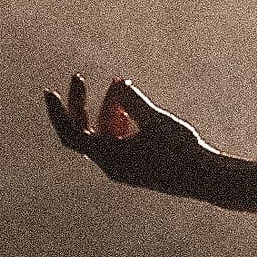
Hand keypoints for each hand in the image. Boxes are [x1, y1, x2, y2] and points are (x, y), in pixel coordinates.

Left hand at [45, 74, 208, 197]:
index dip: (58, 112)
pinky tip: (131, 106)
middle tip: (78, 77)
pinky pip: (117, 140)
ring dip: (107, 108)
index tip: (49, 92)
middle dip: (83, 104)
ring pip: (104, 133)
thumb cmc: (182, 150)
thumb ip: (134, 101)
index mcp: (109, 158)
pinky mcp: (136, 164)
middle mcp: (111, 165)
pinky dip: (120, 121)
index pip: (72, 134)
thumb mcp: (157, 120)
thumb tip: (118, 83)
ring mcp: (123, 165)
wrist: (206, 178)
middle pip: (85, 131)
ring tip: (119, 84)